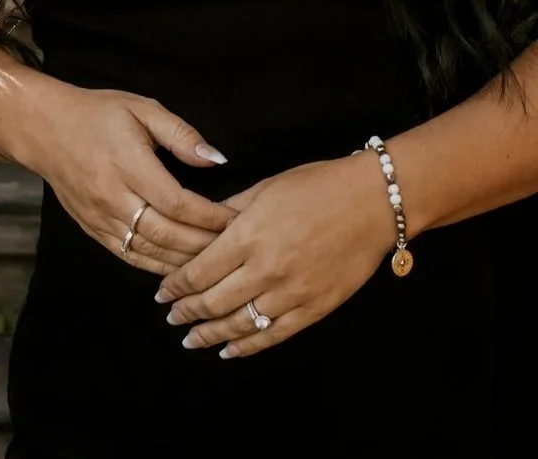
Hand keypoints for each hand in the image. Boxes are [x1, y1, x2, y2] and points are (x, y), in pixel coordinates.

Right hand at [20, 84, 235, 275]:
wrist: (44, 129)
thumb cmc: (98, 114)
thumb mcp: (143, 108)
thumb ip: (181, 134)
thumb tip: (216, 158)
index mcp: (129, 165)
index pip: (177, 203)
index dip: (210, 216)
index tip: (235, 218)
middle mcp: (113, 197)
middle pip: (165, 233)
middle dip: (202, 244)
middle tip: (233, 247)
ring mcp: (100, 218)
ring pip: (147, 251)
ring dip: (182, 260)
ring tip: (213, 262)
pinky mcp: (92, 229)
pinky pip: (128, 256)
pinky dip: (155, 266)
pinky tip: (177, 268)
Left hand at [154, 155, 398, 357]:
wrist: (375, 201)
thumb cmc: (321, 186)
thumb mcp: (267, 187)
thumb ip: (230, 212)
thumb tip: (200, 230)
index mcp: (250, 235)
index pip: (198, 272)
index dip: (175, 287)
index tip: (162, 293)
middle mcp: (266, 268)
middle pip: (212, 302)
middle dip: (185, 313)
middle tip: (172, 317)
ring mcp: (291, 292)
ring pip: (238, 325)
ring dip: (209, 335)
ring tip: (192, 339)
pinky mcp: (314, 308)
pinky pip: (272, 335)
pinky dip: (246, 347)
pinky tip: (229, 351)